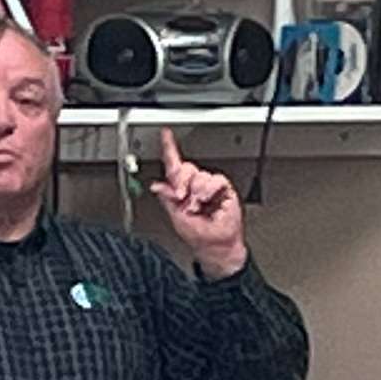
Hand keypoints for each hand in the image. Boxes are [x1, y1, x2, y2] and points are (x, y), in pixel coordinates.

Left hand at [148, 130, 247, 273]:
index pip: (174, 166)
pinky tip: (208, 201)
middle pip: (186, 167)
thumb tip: (157, 185)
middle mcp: (195, 186)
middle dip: (181, 181)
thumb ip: (167, 198)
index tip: (165, 135)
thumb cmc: (197, 235)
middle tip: (182, 195)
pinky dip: (208, 190)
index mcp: (182, 190)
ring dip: (196, 191)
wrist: (216, 244)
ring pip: (199, 174)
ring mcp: (209, 186)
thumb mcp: (175, 216)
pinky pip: (214, 179)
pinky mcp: (223, 189)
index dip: (169, 149)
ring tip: (198, 205)